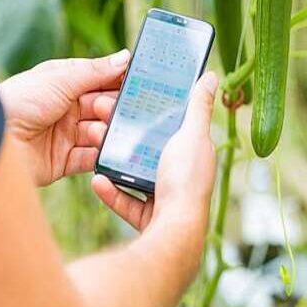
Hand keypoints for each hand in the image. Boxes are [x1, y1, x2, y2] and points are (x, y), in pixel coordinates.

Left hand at [0, 50, 129, 186]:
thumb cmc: (17, 101)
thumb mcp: (59, 79)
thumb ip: (95, 72)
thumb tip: (125, 57)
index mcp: (63, 83)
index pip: (100, 80)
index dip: (119, 82)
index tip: (142, 83)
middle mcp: (66, 109)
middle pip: (103, 109)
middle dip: (113, 109)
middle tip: (114, 110)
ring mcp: (66, 136)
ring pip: (100, 134)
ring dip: (106, 132)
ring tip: (101, 130)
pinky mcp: (64, 162)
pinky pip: (91, 159)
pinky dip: (102, 156)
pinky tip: (108, 151)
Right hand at [91, 72, 218, 232]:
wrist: (175, 229)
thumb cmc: (186, 180)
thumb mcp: (192, 135)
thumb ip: (198, 106)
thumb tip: (210, 77)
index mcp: (193, 152)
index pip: (173, 126)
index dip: (153, 112)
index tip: (130, 98)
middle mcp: (181, 174)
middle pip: (149, 150)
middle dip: (125, 137)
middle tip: (104, 121)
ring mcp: (164, 196)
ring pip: (134, 175)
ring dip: (113, 163)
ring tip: (96, 147)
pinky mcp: (148, 216)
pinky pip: (125, 201)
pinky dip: (111, 192)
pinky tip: (96, 180)